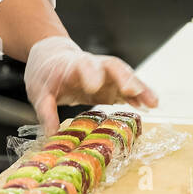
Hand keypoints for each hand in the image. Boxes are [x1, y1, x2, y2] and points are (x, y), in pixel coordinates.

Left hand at [23, 36, 157, 134]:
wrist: (52, 59)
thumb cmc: (45, 74)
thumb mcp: (39, 92)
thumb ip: (46, 111)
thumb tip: (51, 134)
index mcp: (73, 65)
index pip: (83, 65)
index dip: (90, 74)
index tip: (94, 86)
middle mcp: (93, 66)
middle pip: (112, 66)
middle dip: (124, 77)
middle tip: (133, 91)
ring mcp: (105, 75)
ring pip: (125, 76)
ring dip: (139, 87)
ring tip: (153, 102)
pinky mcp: (111, 85)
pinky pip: (128, 89)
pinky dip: (139, 96)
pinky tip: (150, 106)